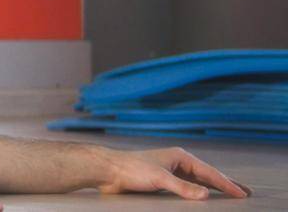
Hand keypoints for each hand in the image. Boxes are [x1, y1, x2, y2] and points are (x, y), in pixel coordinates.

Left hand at [95, 146, 249, 199]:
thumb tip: (206, 195)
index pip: (210, 173)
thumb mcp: (159, 179)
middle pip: (207, 174)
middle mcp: (177, 161)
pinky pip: (188, 185)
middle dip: (225, 183)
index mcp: (180, 157)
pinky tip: (203, 195)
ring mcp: (170, 169)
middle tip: (244, 192)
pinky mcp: (162, 178)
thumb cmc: (131, 170)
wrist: (108, 170)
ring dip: (214, 187)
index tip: (243, 195)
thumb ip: (183, 188)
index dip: (227, 185)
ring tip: (229, 193)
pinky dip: (199, 190)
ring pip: (198, 179)